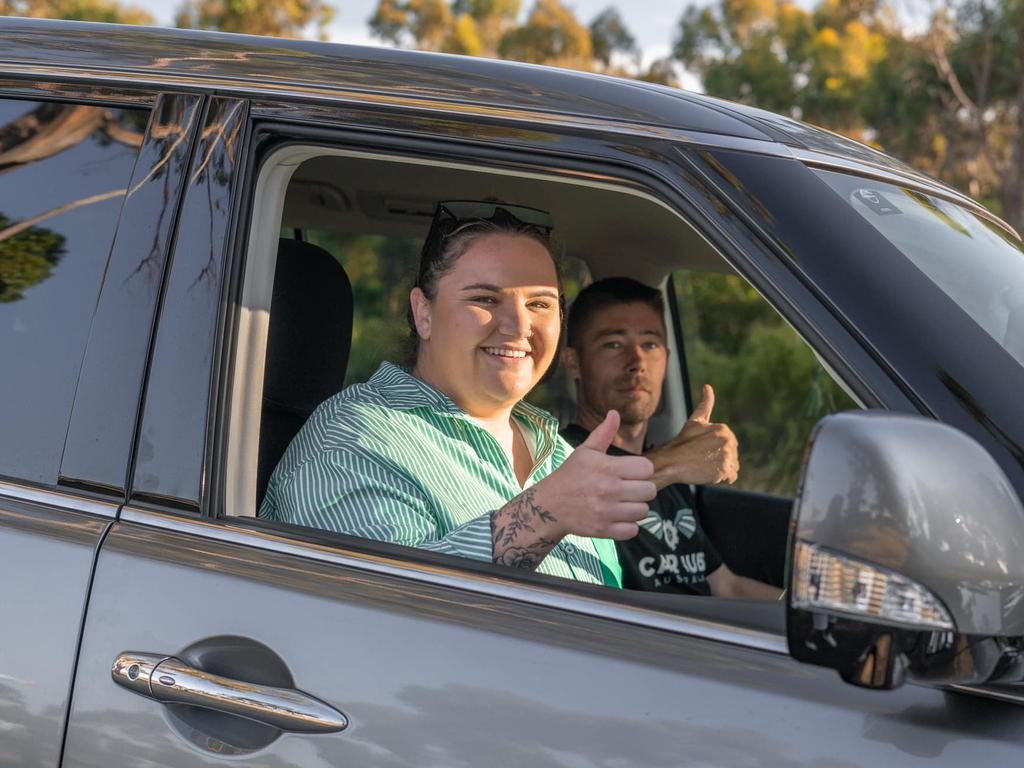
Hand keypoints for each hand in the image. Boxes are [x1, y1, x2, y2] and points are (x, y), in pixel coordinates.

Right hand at [532, 410, 655, 540]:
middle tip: (628, 489)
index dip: (641, 470)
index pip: (647, 469)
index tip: (631, 473)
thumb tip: (614, 413)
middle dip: (641, 489)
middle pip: (650, 491)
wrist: (549, 505)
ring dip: (635, 508)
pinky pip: (633, 530)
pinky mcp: (605, 530)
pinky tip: (618, 517)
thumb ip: (603, 433)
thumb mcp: (585, 451)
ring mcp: (607, 512)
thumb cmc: (570, 476)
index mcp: (608, 468)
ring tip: (623, 503)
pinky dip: (628, 526)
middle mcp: (610, 490)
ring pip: (643, 511)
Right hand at [647, 384, 738, 487]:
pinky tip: (710, 473)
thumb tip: (708, 387)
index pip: (729, 443)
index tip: (703, 450)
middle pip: (732, 454)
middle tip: (703, 459)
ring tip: (705, 465)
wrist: (672, 461)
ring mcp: (727, 455)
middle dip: (719, 458)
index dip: (716, 449)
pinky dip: (723, 478)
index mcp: (723, 429)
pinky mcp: (725, 470)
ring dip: (721, 468)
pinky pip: (732, 476)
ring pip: (733, 465)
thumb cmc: (682, 443)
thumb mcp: (695, 421)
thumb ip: (705, 404)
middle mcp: (728, 441)